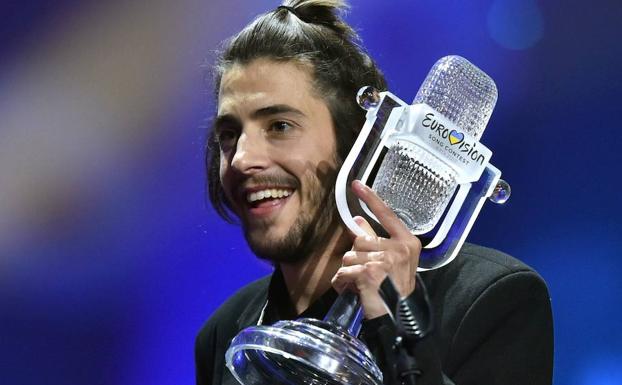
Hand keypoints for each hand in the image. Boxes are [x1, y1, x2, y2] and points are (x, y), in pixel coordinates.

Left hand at [331, 180, 421, 318]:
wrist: (399, 320)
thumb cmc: (394, 291)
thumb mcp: (391, 262)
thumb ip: (375, 239)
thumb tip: (357, 220)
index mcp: (408, 243)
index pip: (387, 214)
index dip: (371, 198)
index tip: (357, 184)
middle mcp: (400, 248)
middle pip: (360, 239)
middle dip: (356, 257)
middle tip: (366, 275)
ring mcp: (386, 260)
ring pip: (349, 255)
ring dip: (349, 271)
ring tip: (361, 284)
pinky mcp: (371, 272)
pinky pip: (345, 270)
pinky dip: (343, 282)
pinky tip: (355, 291)